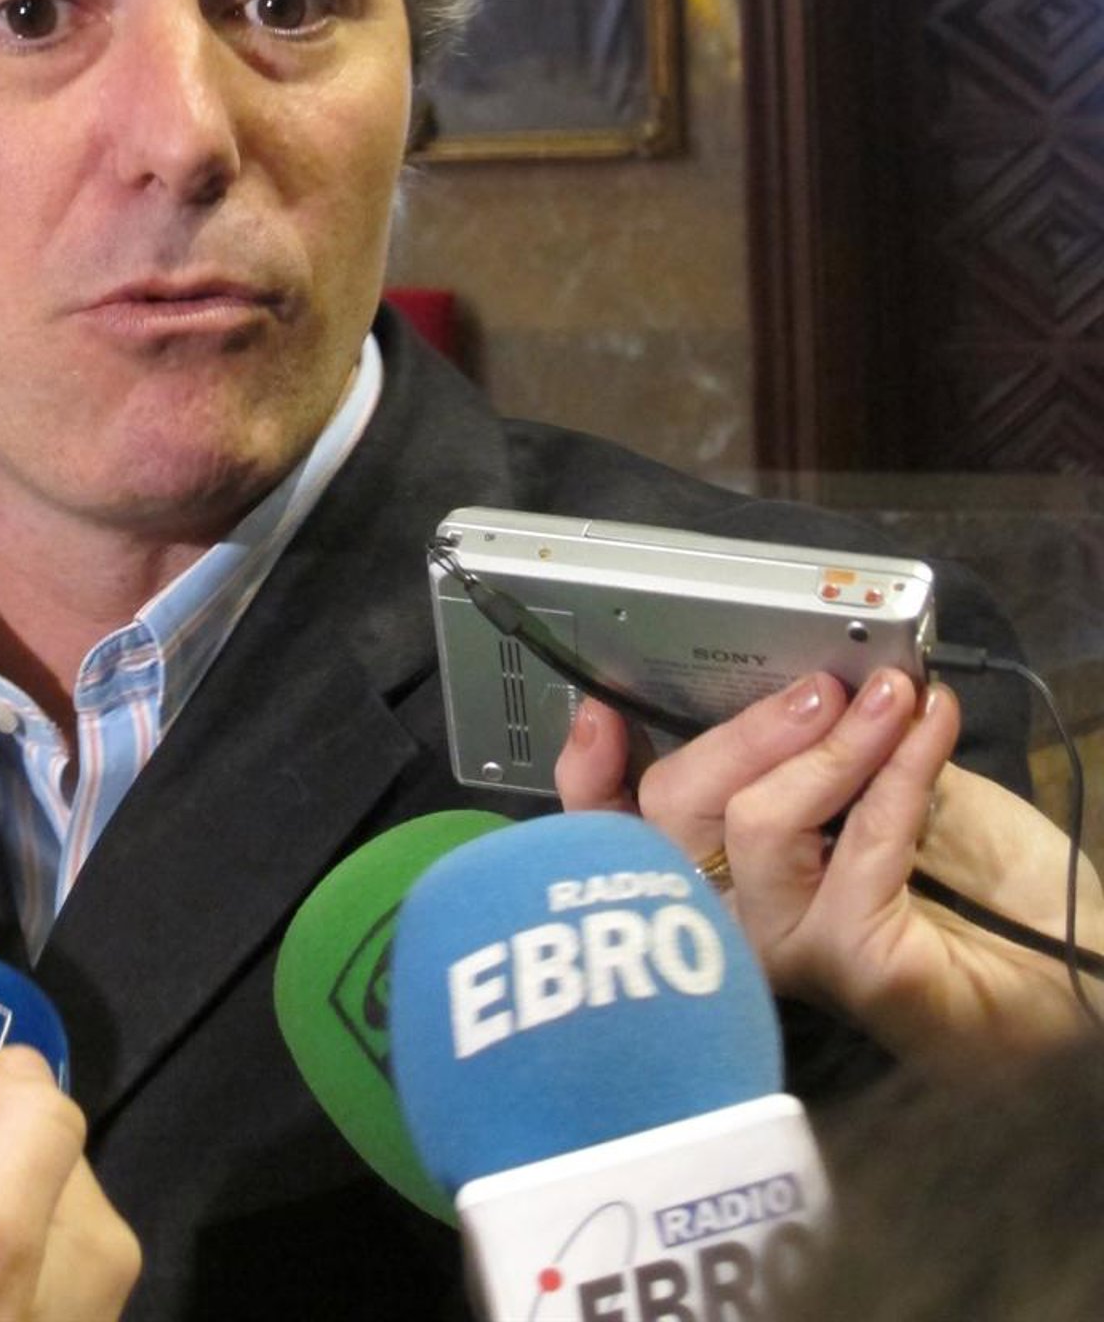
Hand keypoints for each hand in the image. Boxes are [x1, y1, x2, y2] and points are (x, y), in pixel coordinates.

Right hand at [555, 668, 1103, 1064]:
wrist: (1073, 968)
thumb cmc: (981, 887)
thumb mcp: (882, 792)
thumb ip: (829, 753)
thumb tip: (801, 678)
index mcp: (730, 875)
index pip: (623, 835)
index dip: (589, 777)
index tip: (602, 710)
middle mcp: (740, 922)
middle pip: (671, 816)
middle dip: (740, 730)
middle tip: (816, 686)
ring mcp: (789, 950)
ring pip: (754, 826)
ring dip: (827, 746)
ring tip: (887, 701)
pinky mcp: (852, 962)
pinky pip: (856, 845)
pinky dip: (896, 770)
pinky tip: (928, 727)